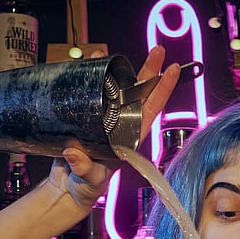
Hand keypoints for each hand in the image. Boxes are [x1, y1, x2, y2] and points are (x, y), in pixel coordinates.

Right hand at [49, 45, 181, 211]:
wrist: (66, 189)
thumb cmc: (86, 188)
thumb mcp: (89, 180)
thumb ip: (84, 167)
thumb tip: (73, 152)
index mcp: (128, 137)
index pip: (150, 110)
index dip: (162, 90)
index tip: (172, 70)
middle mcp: (119, 124)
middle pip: (137, 94)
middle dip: (147, 70)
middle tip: (158, 50)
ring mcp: (102, 119)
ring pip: (113, 90)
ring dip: (111, 70)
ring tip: (104, 53)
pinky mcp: (84, 117)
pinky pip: (89, 93)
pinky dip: (87, 78)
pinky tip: (85, 64)